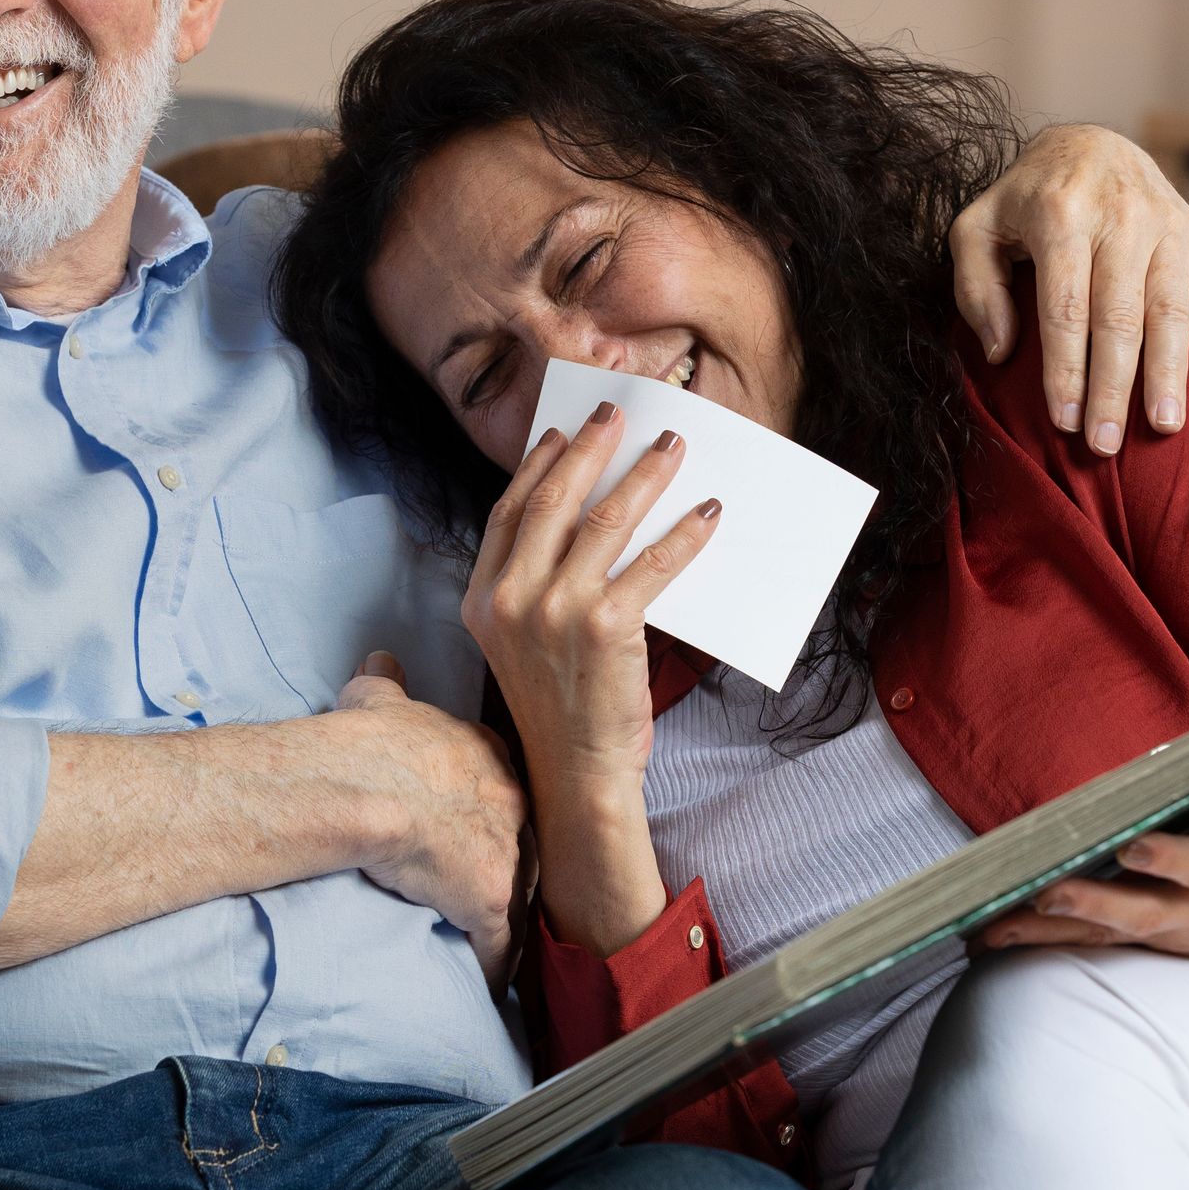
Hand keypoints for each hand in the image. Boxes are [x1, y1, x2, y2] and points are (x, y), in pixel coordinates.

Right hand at [332, 651, 530, 985]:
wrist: (363, 784)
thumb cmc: (367, 741)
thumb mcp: (377, 699)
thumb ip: (386, 683)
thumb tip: (380, 662)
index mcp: (486, 755)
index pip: (501, 789)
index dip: (487, 811)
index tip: (476, 826)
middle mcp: (509, 803)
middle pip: (520, 842)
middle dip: (506, 864)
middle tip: (489, 886)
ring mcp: (505, 853)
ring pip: (517, 895)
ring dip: (506, 920)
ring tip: (495, 942)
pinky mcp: (489, 901)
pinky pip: (498, 945)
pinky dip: (492, 967)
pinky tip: (489, 985)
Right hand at [459, 404, 721, 956]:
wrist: (575, 774)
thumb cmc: (558, 709)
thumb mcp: (521, 643)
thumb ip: (534, 588)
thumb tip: (586, 523)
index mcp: (482, 599)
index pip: (509, 512)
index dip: (539, 466)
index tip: (564, 433)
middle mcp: (509, 599)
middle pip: (552, 501)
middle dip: (590, 449)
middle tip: (619, 415)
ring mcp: (553, 611)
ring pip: (604, 521)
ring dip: (644, 476)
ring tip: (672, 449)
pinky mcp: (605, 627)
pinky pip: (652, 563)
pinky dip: (683, 534)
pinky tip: (706, 515)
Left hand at [950, 123, 1188, 456]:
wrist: (1090, 143)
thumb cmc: (1025, 200)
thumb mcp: (977, 226)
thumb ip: (976, 287)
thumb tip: (1001, 351)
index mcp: (1061, 215)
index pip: (1065, 306)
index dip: (1065, 368)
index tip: (1064, 422)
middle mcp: (1121, 218)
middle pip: (1119, 317)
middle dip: (1113, 385)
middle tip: (1106, 443)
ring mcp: (1167, 227)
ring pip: (1170, 310)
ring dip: (1170, 373)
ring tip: (1166, 426)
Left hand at [979, 721, 1188, 979]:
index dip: (1171, 859)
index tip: (1134, 846)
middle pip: (1143, 910)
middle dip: (1094, 902)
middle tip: (1046, 888)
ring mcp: (1170, 934)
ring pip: (1105, 934)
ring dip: (1047, 928)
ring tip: (987, 926)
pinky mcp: (1149, 946)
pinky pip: (1090, 945)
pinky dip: (1041, 940)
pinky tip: (987, 938)